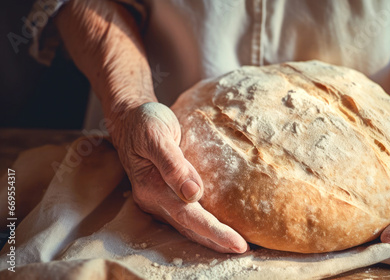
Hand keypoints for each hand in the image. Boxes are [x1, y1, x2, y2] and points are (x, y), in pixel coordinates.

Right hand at [111, 102, 248, 252]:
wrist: (129, 119)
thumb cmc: (144, 123)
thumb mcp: (157, 136)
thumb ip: (173, 165)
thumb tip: (194, 193)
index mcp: (152, 187)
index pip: (189, 216)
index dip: (214, 231)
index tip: (237, 242)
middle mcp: (153, 199)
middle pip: (189, 227)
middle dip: (217, 241)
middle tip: (243, 249)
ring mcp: (156, 200)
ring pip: (186, 226)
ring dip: (209, 238)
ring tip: (234, 246)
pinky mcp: (162, 196)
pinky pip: (184, 217)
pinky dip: (201, 227)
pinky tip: (215, 230)